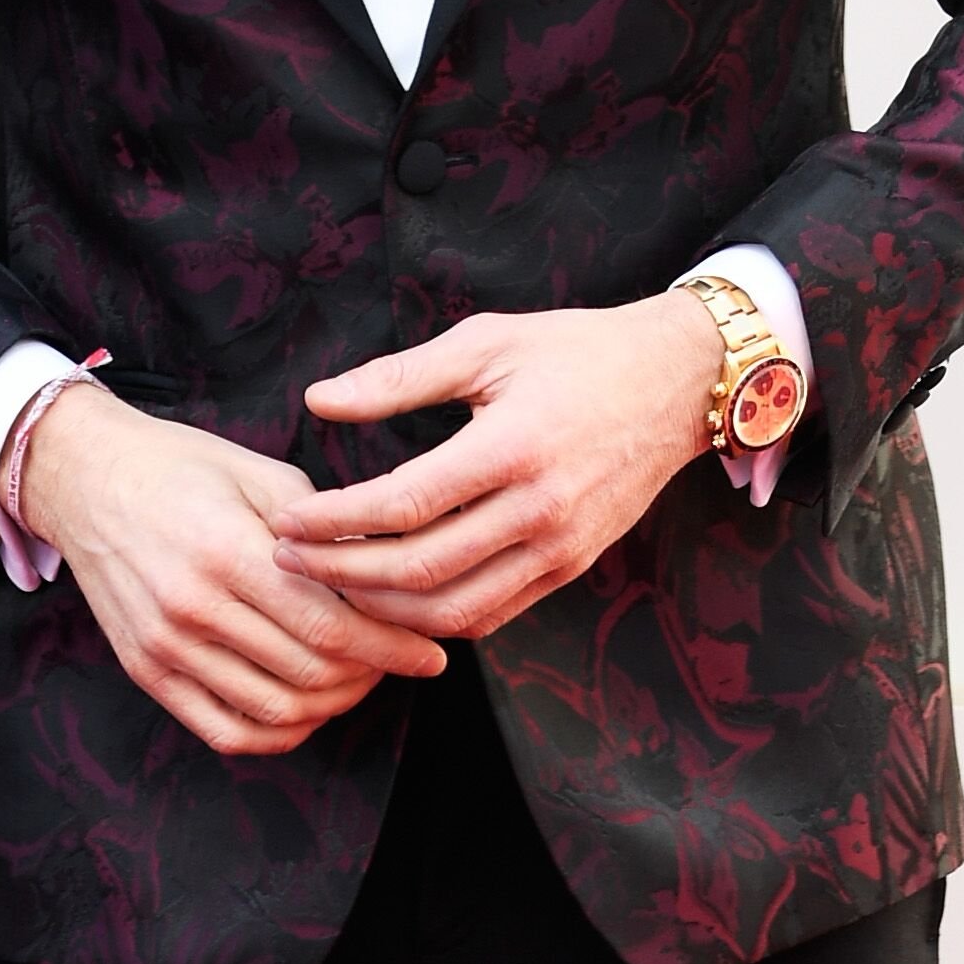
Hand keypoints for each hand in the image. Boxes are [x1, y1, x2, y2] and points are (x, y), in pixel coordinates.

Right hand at [13, 384, 446, 756]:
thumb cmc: (182, 467)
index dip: (392, 647)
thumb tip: (389, 580)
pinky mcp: (146, 672)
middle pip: (311, 673)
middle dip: (372, 675)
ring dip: (333, 705)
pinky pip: (226, 731)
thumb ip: (324, 533)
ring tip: (360, 678)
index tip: (431, 653)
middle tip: (400, 659)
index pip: (331, 625)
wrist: (86, 479)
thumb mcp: (261, 475)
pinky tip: (308, 707)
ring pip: (276, 712)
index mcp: (226, 551)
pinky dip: (280, 733)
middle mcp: (192, 608)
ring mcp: (164, 648)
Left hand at [274, 294, 723, 638]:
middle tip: (289, 561)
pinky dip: (437, 619)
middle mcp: (540, 509)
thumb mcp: (486, 343)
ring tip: (333, 584)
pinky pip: (494, 614)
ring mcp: (561, 547)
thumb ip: (398, 377)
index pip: (402, 504)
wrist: (677, 383)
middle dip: (343, 574)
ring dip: (383, 609)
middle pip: (421, 570)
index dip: (334, 522)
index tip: (286, 522)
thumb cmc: (575, 351)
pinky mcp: (573, 567)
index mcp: (513, 446)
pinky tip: (395, 599)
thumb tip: (318, 402)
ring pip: (455, 609)